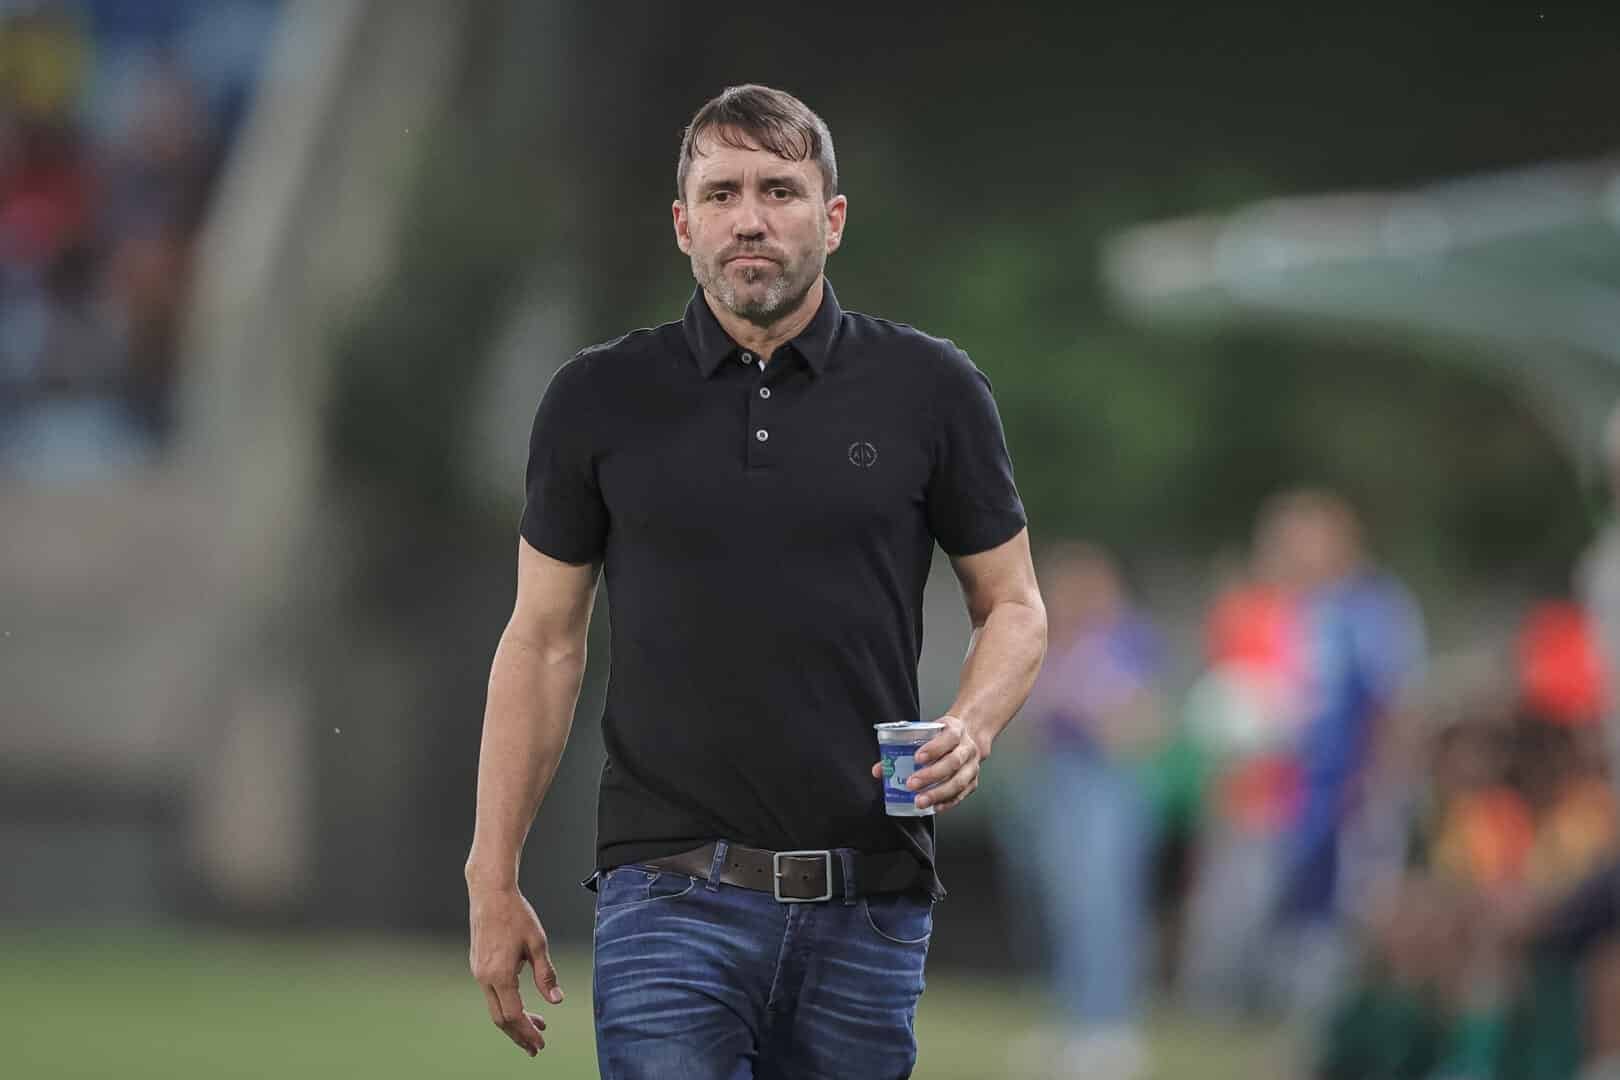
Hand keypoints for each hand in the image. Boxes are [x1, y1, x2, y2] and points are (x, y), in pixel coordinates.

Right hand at [468, 884, 562, 1056]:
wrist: (490, 894)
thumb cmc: (516, 914)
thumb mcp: (538, 944)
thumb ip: (546, 974)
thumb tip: (556, 1000)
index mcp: (500, 975)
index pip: (514, 1015)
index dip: (528, 1032)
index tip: (540, 1043)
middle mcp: (485, 978)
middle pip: (501, 1019)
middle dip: (519, 1035)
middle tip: (535, 1047)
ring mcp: (478, 973)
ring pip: (495, 1007)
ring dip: (514, 1020)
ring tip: (535, 1024)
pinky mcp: (478, 966)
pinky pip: (491, 995)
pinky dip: (506, 1004)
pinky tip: (521, 1001)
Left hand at [869, 714, 983, 812]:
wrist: (966, 737)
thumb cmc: (942, 736)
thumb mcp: (926, 732)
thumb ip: (903, 747)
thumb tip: (880, 769)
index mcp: (956, 730)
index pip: (948, 737)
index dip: (933, 748)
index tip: (916, 758)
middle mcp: (967, 748)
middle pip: (953, 762)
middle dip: (931, 775)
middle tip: (912, 783)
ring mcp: (972, 766)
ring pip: (959, 781)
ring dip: (938, 793)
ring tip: (920, 800)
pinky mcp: (972, 782)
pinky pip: (961, 794)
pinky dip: (947, 802)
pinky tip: (934, 806)